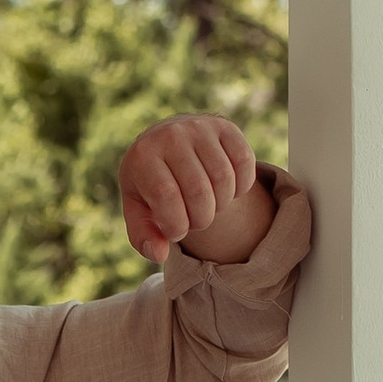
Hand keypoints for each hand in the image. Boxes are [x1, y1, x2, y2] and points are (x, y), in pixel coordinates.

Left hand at [119, 113, 267, 264]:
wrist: (166, 141)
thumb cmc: (151, 183)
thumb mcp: (138, 208)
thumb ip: (143, 236)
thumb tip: (160, 254)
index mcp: (143, 156)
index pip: (167, 197)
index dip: (177, 225)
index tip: (176, 231)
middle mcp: (171, 135)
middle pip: (199, 191)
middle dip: (201, 220)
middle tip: (195, 220)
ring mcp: (199, 128)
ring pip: (224, 179)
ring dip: (221, 205)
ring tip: (208, 205)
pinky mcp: (225, 127)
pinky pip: (244, 163)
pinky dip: (241, 187)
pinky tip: (226, 190)